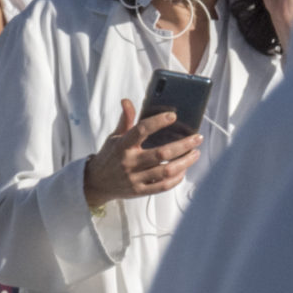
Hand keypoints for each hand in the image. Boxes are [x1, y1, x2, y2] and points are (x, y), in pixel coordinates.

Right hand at [81, 100, 200, 206]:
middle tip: (198, 138)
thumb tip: (127, 101)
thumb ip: (125, 120)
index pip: (141, 130)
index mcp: (122, 146)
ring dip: (185, 162)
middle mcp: (128, 162)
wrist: (95, 183)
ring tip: (195, 153)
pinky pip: (163, 186)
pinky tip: (184, 170)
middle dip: (183, 145)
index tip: (173, 116)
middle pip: (161, 153)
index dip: (157, 122)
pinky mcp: (139, 191)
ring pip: (166, 170)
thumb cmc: (109, 156)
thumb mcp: (114, 137)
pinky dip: (177, 178)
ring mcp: (134, 178)